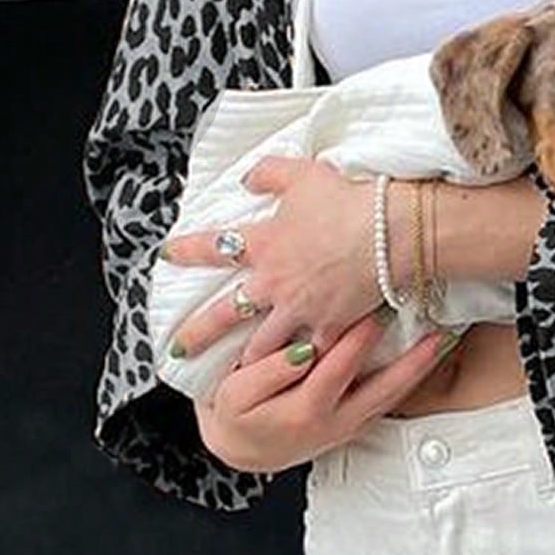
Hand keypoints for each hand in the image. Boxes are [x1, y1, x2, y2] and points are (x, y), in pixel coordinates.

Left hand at [161, 156, 382, 365]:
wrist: (387, 233)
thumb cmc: (347, 201)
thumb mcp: (303, 174)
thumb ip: (270, 173)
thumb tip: (248, 177)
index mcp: (264, 245)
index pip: (213, 247)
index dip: (186, 251)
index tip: (166, 255)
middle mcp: (273, 283)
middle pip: (225, 315)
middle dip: (198, 334)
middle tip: (178, 351)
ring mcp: (299, 310)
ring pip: (262, 344)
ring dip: (248, 359)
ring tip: (236, 373)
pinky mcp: (328, 328)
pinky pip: (310, 355)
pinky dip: (303, 368)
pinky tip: (296, 380)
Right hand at [194, 310, 463, 474]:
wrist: (243, 450)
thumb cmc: (236, 414)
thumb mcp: (235, 395)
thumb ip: (269, 373)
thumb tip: (303, 350)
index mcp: (305, 411)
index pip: (338, 369)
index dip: (357, 339)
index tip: (375, 306)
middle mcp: (336, 422)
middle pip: (384, 389)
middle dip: (411, 358)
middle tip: (436, 328)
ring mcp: (350, 425)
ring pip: (394, 396)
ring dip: (420, 369)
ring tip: (446, 339)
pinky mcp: (356, 422)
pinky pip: (389, 398)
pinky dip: (410, 377)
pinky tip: (427, 354)